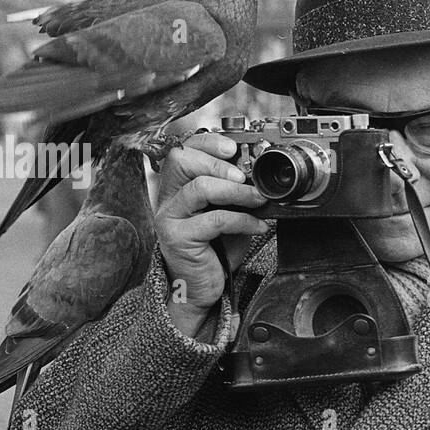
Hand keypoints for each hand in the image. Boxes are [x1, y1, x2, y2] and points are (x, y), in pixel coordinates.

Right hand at [154, 132, 272, 334]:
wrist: (200, 287)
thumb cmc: (214, 249)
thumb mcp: (226, 213)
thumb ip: (235, 193)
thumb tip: (262, 175)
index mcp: (177, 186)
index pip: (183, 150)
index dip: (208, 143)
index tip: (234, 147)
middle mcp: (168, 198)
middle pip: (182, 160)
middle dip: (218, 162)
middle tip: (245, 175)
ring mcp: (170, 217)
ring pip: (200, 187)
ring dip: (236, 191)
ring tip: (258, 198)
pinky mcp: (178, 238)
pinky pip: (215, 220)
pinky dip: (242, 220)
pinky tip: (258, 225)